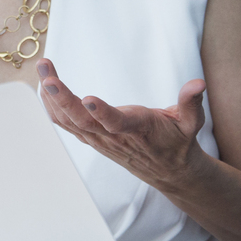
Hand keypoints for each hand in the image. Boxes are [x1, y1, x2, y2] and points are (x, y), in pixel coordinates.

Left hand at [36, 59, 207, 191]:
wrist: (169, 171)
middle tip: (47, 76)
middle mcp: (113, 136)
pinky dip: (51, 107)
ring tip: (43, 69)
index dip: (102, 113)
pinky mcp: (92, 137)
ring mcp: (99, 138)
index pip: (117, 123)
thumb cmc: (178, 140)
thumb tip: (198, 83)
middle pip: (82, 121)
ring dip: (52, 97)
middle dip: (62, 97)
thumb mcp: (191, 122)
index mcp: (137, 129)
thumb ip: (191, 103)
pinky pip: (66, 124)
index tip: (88, 100)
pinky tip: (43, 88)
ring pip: (69, 121)